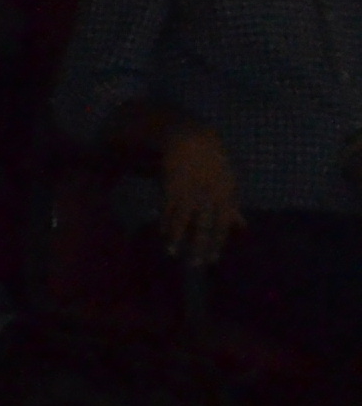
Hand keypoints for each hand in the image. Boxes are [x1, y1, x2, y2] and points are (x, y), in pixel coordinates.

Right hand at [155, 125, 245, 266]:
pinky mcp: (171, 188)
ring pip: (182, 220)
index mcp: (225, 195)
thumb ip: (233, 207)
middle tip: (194, 264)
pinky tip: (162, 234)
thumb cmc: (214, 162)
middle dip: (198, 246)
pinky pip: (168, 210)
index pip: (222, 225)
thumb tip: (243, 226)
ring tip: (172, 253)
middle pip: (203, 227)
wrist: (192, 141)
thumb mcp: (229, 182)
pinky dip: (164, 223)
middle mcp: (207, 196)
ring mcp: (188, 192)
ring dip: (176, 238)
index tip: (212, 260)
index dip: (217, 244)